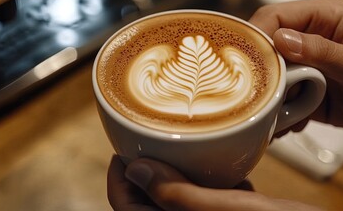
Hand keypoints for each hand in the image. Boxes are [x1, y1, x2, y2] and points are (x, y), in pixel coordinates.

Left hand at [107, 155, 320, 210]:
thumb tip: (137, 171)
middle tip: (150, 139)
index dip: (120, 178)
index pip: (127, 208)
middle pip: (150, 201)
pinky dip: (209, 180)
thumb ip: (181, 197)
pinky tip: (222, 163)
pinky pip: (209, 198)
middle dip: (148, 171)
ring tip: (180, 144)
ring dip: (177, 173)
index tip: (124, 149)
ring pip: (179, 198)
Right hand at [249, 0, 342, 156]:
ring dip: (272, 96)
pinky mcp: (310, 91)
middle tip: (258, 93)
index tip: (246, 61)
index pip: (277, 16)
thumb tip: (280, 40)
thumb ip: (321, 51)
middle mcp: (315, 38)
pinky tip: (287, 124)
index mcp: (328, 17)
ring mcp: (311, 66)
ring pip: (274, 76)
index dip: (258, 35)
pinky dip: (281, 112)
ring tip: (275, 115)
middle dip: (262, 72)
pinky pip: (284, 98)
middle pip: (270, 48)